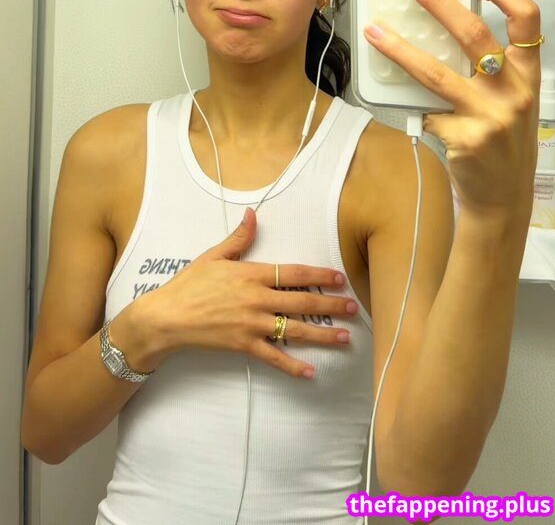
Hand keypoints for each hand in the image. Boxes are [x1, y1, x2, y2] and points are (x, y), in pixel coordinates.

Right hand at [140, 208, 356, 377]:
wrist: (167, 317)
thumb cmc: (189, 284)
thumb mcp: (213, 256)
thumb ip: (238, 238)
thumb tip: (253, 214)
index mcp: (251, 274)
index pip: (294, 273)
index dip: (319, 275)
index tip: (339, 278)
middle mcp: (257, 299)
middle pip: (302, 301)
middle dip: (330, 305)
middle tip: (352, 308)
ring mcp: (252, 324)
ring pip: (295, 330)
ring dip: (322, 335)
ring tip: (344, 338)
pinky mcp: (244, 345)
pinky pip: (274, 358)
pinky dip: (293, 366)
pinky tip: (311, 372)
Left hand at [364, 0, 541, 219]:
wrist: (504, 198)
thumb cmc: (503, 142)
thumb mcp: (509, 101)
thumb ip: (490, 70)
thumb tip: (441, 31)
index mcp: (528, 75)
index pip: (526, 20)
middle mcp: (514, 91)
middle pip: (474, 34)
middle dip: (438, 2)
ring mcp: (489, 116)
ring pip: (436, 72)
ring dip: (400, 48)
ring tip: (374, 30)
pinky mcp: (464, 139)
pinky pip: (427, 111)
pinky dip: (414, 107)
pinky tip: (402, 104)